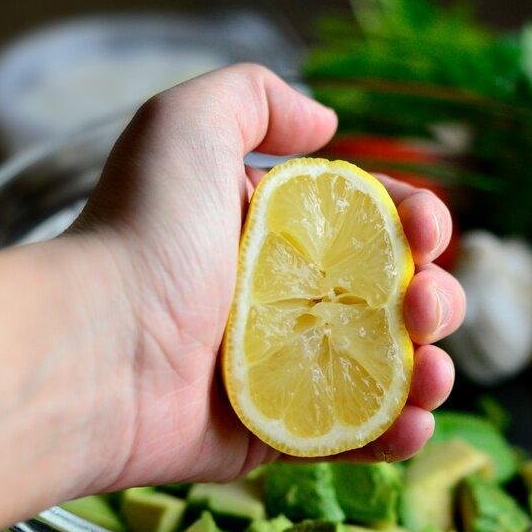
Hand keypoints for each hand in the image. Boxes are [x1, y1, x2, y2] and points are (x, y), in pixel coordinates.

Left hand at [73, 64, 464, 487]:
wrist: (97, 351)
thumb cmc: (141, 235)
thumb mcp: (185, 124)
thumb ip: (254, 97)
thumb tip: (324, 124)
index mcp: (270, 231)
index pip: (370, 223)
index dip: (415, 222)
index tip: (426, 231)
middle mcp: (281, 299)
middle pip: (393, 299)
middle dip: (434, 299)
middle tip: (421, 307)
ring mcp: (281, 370)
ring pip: (385, 371)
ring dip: (429, 369)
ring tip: (430, 372)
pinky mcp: (274, 432)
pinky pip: (351, 435)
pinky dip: (396, 432)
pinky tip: (414, 421)